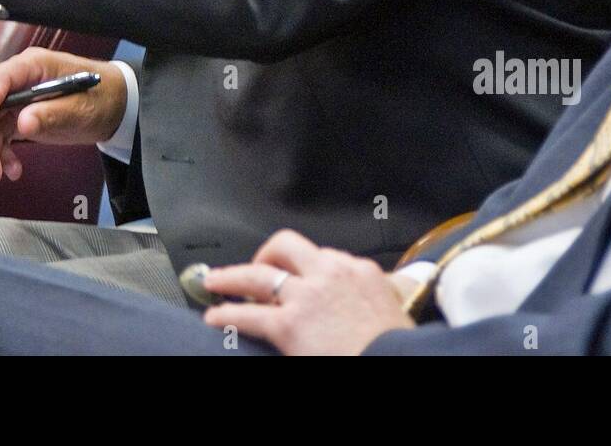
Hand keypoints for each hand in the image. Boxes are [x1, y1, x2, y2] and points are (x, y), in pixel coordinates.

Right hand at [0, 49, 126, 185]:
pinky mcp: (19, 118)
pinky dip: (3, 155)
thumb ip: (53, 114)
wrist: (113, 108)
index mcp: (35, 66)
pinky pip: (2, 137)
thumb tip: (23, 123)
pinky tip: (13, 171)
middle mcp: (20, 81)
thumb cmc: (100, 98)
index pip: (3, 77)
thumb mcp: (81, 108)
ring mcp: (18, 100)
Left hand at [202, 230, 413, 354]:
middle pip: (286, 246)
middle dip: (266, 254)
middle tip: (256, 266)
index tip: (298, 275)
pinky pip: (248, 313)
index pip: (325, 254)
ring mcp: (307, 297)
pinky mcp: (289, 324)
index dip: (306, 266)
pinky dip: (227, 314)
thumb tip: (363, 304)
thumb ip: (370, 296)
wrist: (396, 364)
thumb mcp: (392, 309)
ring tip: (215, 281)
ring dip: (232, 276)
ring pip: (258, 274)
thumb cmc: (394, 347)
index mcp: (360, 271)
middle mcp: (330, 273)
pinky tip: (214, 316)